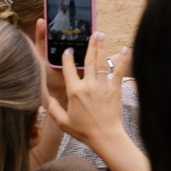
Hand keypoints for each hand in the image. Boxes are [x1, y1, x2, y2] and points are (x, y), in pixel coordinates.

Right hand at [42, 25, 127, 147]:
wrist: (105, 137)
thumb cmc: (84, 131)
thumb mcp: (63, 122)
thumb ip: (52, 108)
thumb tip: (44, 97)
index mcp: (74, 92)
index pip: (68, 69)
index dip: (67, 58)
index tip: (68, 50)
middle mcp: (88, 85)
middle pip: (88, 60)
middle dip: (90, 45)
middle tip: (92, 33)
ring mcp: (102, 86)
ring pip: (102, 62)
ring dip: (102, 47)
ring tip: (102, 35)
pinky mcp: (115, 89)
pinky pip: (119, 71)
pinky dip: (123, 59)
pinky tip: (125, 49)